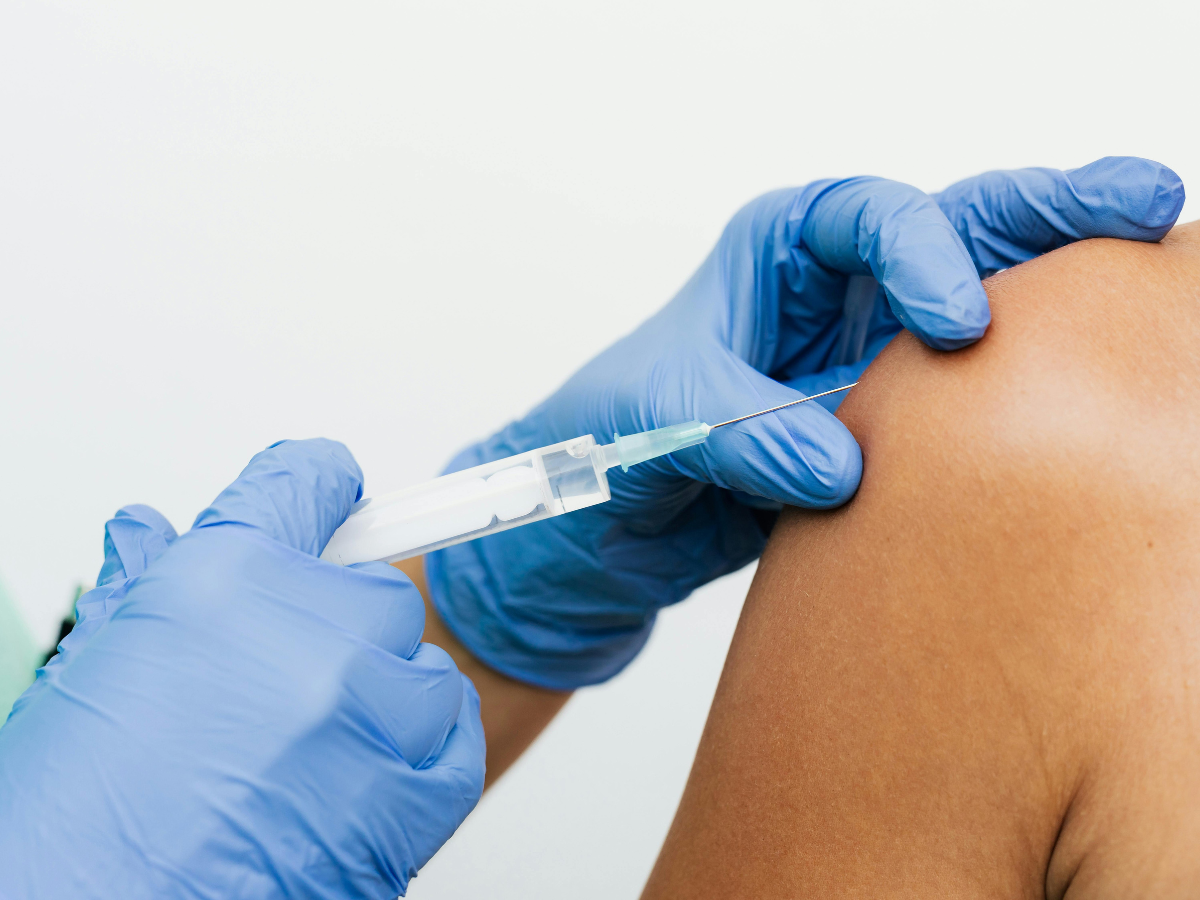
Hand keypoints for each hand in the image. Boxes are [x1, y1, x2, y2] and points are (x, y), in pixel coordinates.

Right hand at [0, 440, 484, 898]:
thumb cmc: (72, 826)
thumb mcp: (88, 681)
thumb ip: (143, 591)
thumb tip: (149, 531)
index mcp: (222, 584)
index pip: (307, 484)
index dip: (317, 488)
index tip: (334, 495)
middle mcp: (308, 635)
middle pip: (377, 589)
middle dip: (338, 625)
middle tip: (286, 682)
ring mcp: (367, 716)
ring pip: (423, 665)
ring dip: (383, 694)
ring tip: (315, 748)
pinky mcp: (410, 799)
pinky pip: (456, 735)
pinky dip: (429, 745)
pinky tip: (374, 768)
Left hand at [425, 157, 1183, 689]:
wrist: (593, 540)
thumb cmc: (596, 450)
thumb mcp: (650, 424)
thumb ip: (739, 435)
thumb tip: (841, 466)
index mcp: (773, 255)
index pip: (864, 220)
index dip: (922, 253)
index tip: (954, 324)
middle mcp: (834, 298)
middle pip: (953, 233)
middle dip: (1042, 214)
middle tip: (1139, 202)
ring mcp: (869, 365)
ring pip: (982, 310)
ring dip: (1060, 291)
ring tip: (1154, 266)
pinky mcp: (884, 434)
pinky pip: (965, 409)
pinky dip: (1027, 397)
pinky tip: (1091, 390)